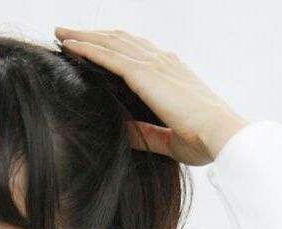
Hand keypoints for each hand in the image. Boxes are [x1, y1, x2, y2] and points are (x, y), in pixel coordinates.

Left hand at [54, 27, 250, 164]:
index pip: (134, 53)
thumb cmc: (203, 140)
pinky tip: (70, 47)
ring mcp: (154, 65)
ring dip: (84, 37)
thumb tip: (123, 132)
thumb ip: (145, 133)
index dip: (110, 47)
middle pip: (119, 41)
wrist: (220, 135)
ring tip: (61, 34)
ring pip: (111, 43)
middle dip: (92, 36)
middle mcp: (162, 62)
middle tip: (66, 34)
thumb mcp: (167, 139)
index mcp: (170, 74)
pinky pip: (109, 57)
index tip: (89, 47)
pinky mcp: (146, 74)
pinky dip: (88, 49)